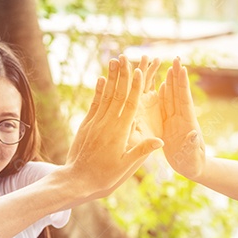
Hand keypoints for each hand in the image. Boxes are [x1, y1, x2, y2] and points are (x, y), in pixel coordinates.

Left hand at [62, 55, 162, 201]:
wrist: (76, 181)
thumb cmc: (104, 177)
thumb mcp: (126, 167)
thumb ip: (142, 151)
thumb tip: (161, 140)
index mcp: (120, 132)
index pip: (130, 105)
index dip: (135, 87)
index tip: (140, 71)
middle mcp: (107, 123)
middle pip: (117, 94)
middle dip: (123, 74)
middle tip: (126, 56)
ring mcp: (95, 123)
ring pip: (106, 95)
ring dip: (111, 77)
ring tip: (115, 60)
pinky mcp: (86, 125)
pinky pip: (94, 104)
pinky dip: (98, 90)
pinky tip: (101, 79)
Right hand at [157, 57, 205, 179]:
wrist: (192, 169)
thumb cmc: (193, 164)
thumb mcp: (193, 155)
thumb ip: (192, 145)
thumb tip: (193, 133)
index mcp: (187, 122)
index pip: (183, 99)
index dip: (181, 84)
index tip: (181, 67)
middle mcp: (181, 118)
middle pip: (177, 93)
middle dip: (176, 76)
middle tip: (175, 58)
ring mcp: (174, 121)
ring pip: (170, 98)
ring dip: (169, 82)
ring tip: (167, 67)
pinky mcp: (168, 125)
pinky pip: (164, 108)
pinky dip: (163, 96)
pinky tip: (160, 86)